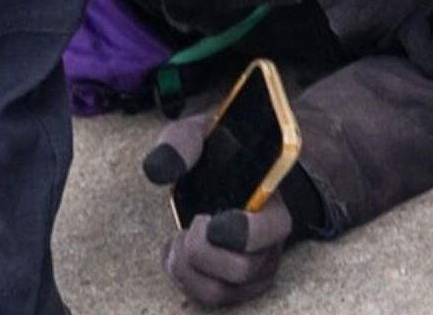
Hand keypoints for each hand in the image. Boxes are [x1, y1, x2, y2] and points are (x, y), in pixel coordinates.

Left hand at [143, 117, 291, 306]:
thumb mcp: (198, 134)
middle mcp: (270, 244)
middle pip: (242, 269)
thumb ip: (181, 143)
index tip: (211, 223)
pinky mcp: (234, 287)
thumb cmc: (214, 153)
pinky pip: (206, 298)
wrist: (221, 171)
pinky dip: (181, 278)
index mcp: (272, 202)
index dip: (244, 233)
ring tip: (180, 237)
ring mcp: (253, 271)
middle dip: (202, 250)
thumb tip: (158, 170)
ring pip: (220, 292)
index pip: (274, 228)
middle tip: (194, 220)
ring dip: (187, 267)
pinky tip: (176, 249)